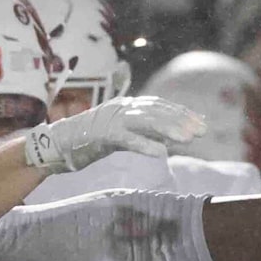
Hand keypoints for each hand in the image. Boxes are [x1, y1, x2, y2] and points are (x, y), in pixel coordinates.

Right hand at [23, 95, 204, 174]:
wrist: (58, 145)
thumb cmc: (93, 141)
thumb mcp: (126, 135)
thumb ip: (148, 135)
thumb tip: (175, 139)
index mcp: (127, 106)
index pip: (160, 106)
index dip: (182, 114)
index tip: (202, 124)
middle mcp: (121, 108)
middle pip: (155, 111)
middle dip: (180, 120)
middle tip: (202, 131)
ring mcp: (110, 119)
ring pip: (143, 121)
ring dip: (167, 129)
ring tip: (188, 139)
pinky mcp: (100, 135)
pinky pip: (125, 139)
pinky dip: (144, 145)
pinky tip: (161, 154)